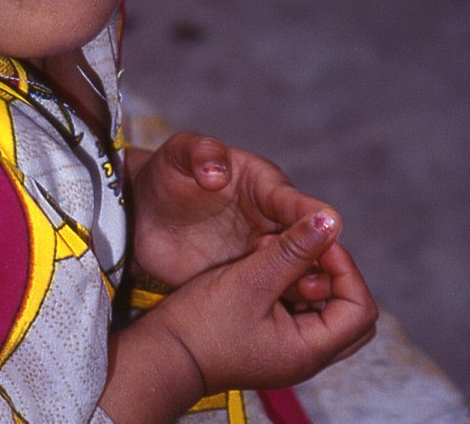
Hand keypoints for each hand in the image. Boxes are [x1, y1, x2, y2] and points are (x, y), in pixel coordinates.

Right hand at [101, 208, 377, 421]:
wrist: (162, 353)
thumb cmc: (202, 324)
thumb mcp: (250, 280)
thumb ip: (292, 250)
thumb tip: (330, 220)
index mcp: (310, 349)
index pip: (359, 308)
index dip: (346, 268)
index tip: (318, 239)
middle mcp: (306, 353)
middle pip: (348, 309)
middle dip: (332, 271)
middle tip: (307, 245)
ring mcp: (288, 346)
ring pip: (321, 303)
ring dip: (307, 271)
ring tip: (274, 248)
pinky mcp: (269, 334)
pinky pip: (296, 304)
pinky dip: (288, 279)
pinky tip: (262, 258)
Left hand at [126, 133, 332, 293]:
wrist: (143, 213)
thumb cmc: (166, 174)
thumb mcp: (178, 154)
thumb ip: (201, 153)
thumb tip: (218, 173)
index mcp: (263, 184)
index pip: (293, 200)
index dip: (310, 214)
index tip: (329, 225)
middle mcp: (271, 219)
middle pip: (308, 241)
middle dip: (316, 257)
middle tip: (316, 274)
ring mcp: (261, 250)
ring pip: (296, 270)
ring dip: (304, 283)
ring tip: (306, 297)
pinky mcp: (246, 276)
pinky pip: (274, 292)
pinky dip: (283, 304)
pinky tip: (286, 319)